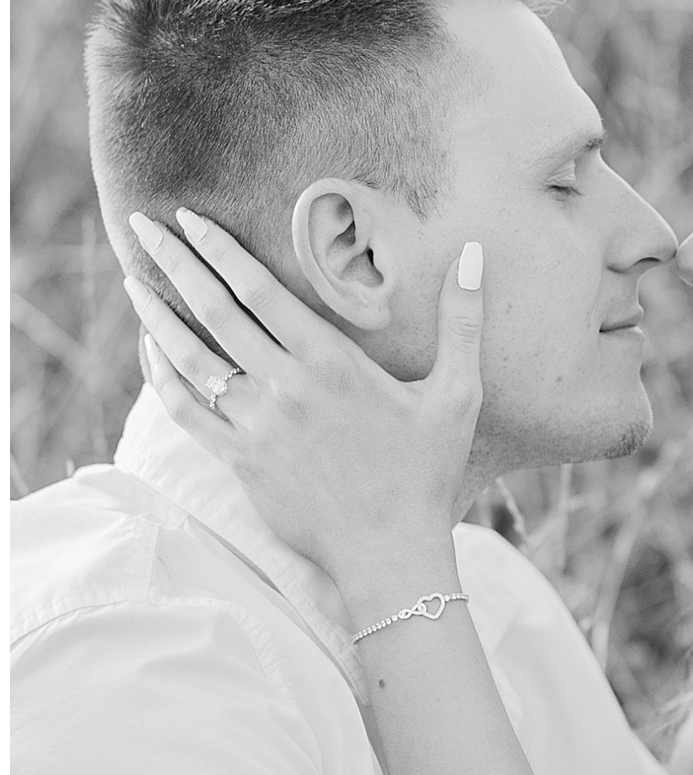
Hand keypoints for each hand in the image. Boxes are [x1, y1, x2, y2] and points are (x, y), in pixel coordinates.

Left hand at [124, 209, 483, 595]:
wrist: (391, 554)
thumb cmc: (427, 474)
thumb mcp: (458, 395)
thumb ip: (463, 321)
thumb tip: (476, 255)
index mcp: (331, 362)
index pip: (259, 288)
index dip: (219, 248)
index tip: (189, 220)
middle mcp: (285, 387)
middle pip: (216, 309)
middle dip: (176, 262)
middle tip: (144, 226)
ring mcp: (256, 427)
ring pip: (191, 358)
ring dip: (157, 315)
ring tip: (134, 282)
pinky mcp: (240, 463)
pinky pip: (187, 410)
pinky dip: (161, 376)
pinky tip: (151, 351)